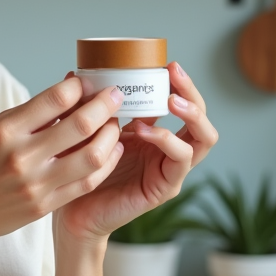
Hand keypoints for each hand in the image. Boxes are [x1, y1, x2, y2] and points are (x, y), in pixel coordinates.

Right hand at [0, 78, 127, 267]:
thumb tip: (62, 95)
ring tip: (114, 124)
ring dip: (110, 136)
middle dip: (105, 104)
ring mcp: (36, 184)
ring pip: (92, 156)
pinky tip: (110, 152)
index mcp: (4, 131)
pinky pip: (86, 183)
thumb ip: (23, 115)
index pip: (55, 99)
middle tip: (115, 94)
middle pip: (81, 124)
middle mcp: (22, 156)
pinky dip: (104, 164)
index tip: (87, 82)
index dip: (78, 86)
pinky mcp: (44, 206)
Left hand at [55, 62, 218, 243]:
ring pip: (204, 138)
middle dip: (192, 92)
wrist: (71, 212)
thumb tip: (78, 73)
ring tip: (170, 100)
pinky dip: (166, 140)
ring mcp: (170, 169)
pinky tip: (144, 129)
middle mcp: (167, 150)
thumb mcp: (86, 131)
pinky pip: (181, 160)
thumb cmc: (79, 171)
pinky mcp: (165, 187)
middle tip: (175, 73)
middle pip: (200, 117)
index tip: (166, 63)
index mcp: (153, 134)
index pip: (181, 103)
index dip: (179, 82)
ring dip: (190, 114)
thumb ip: (89, 106)